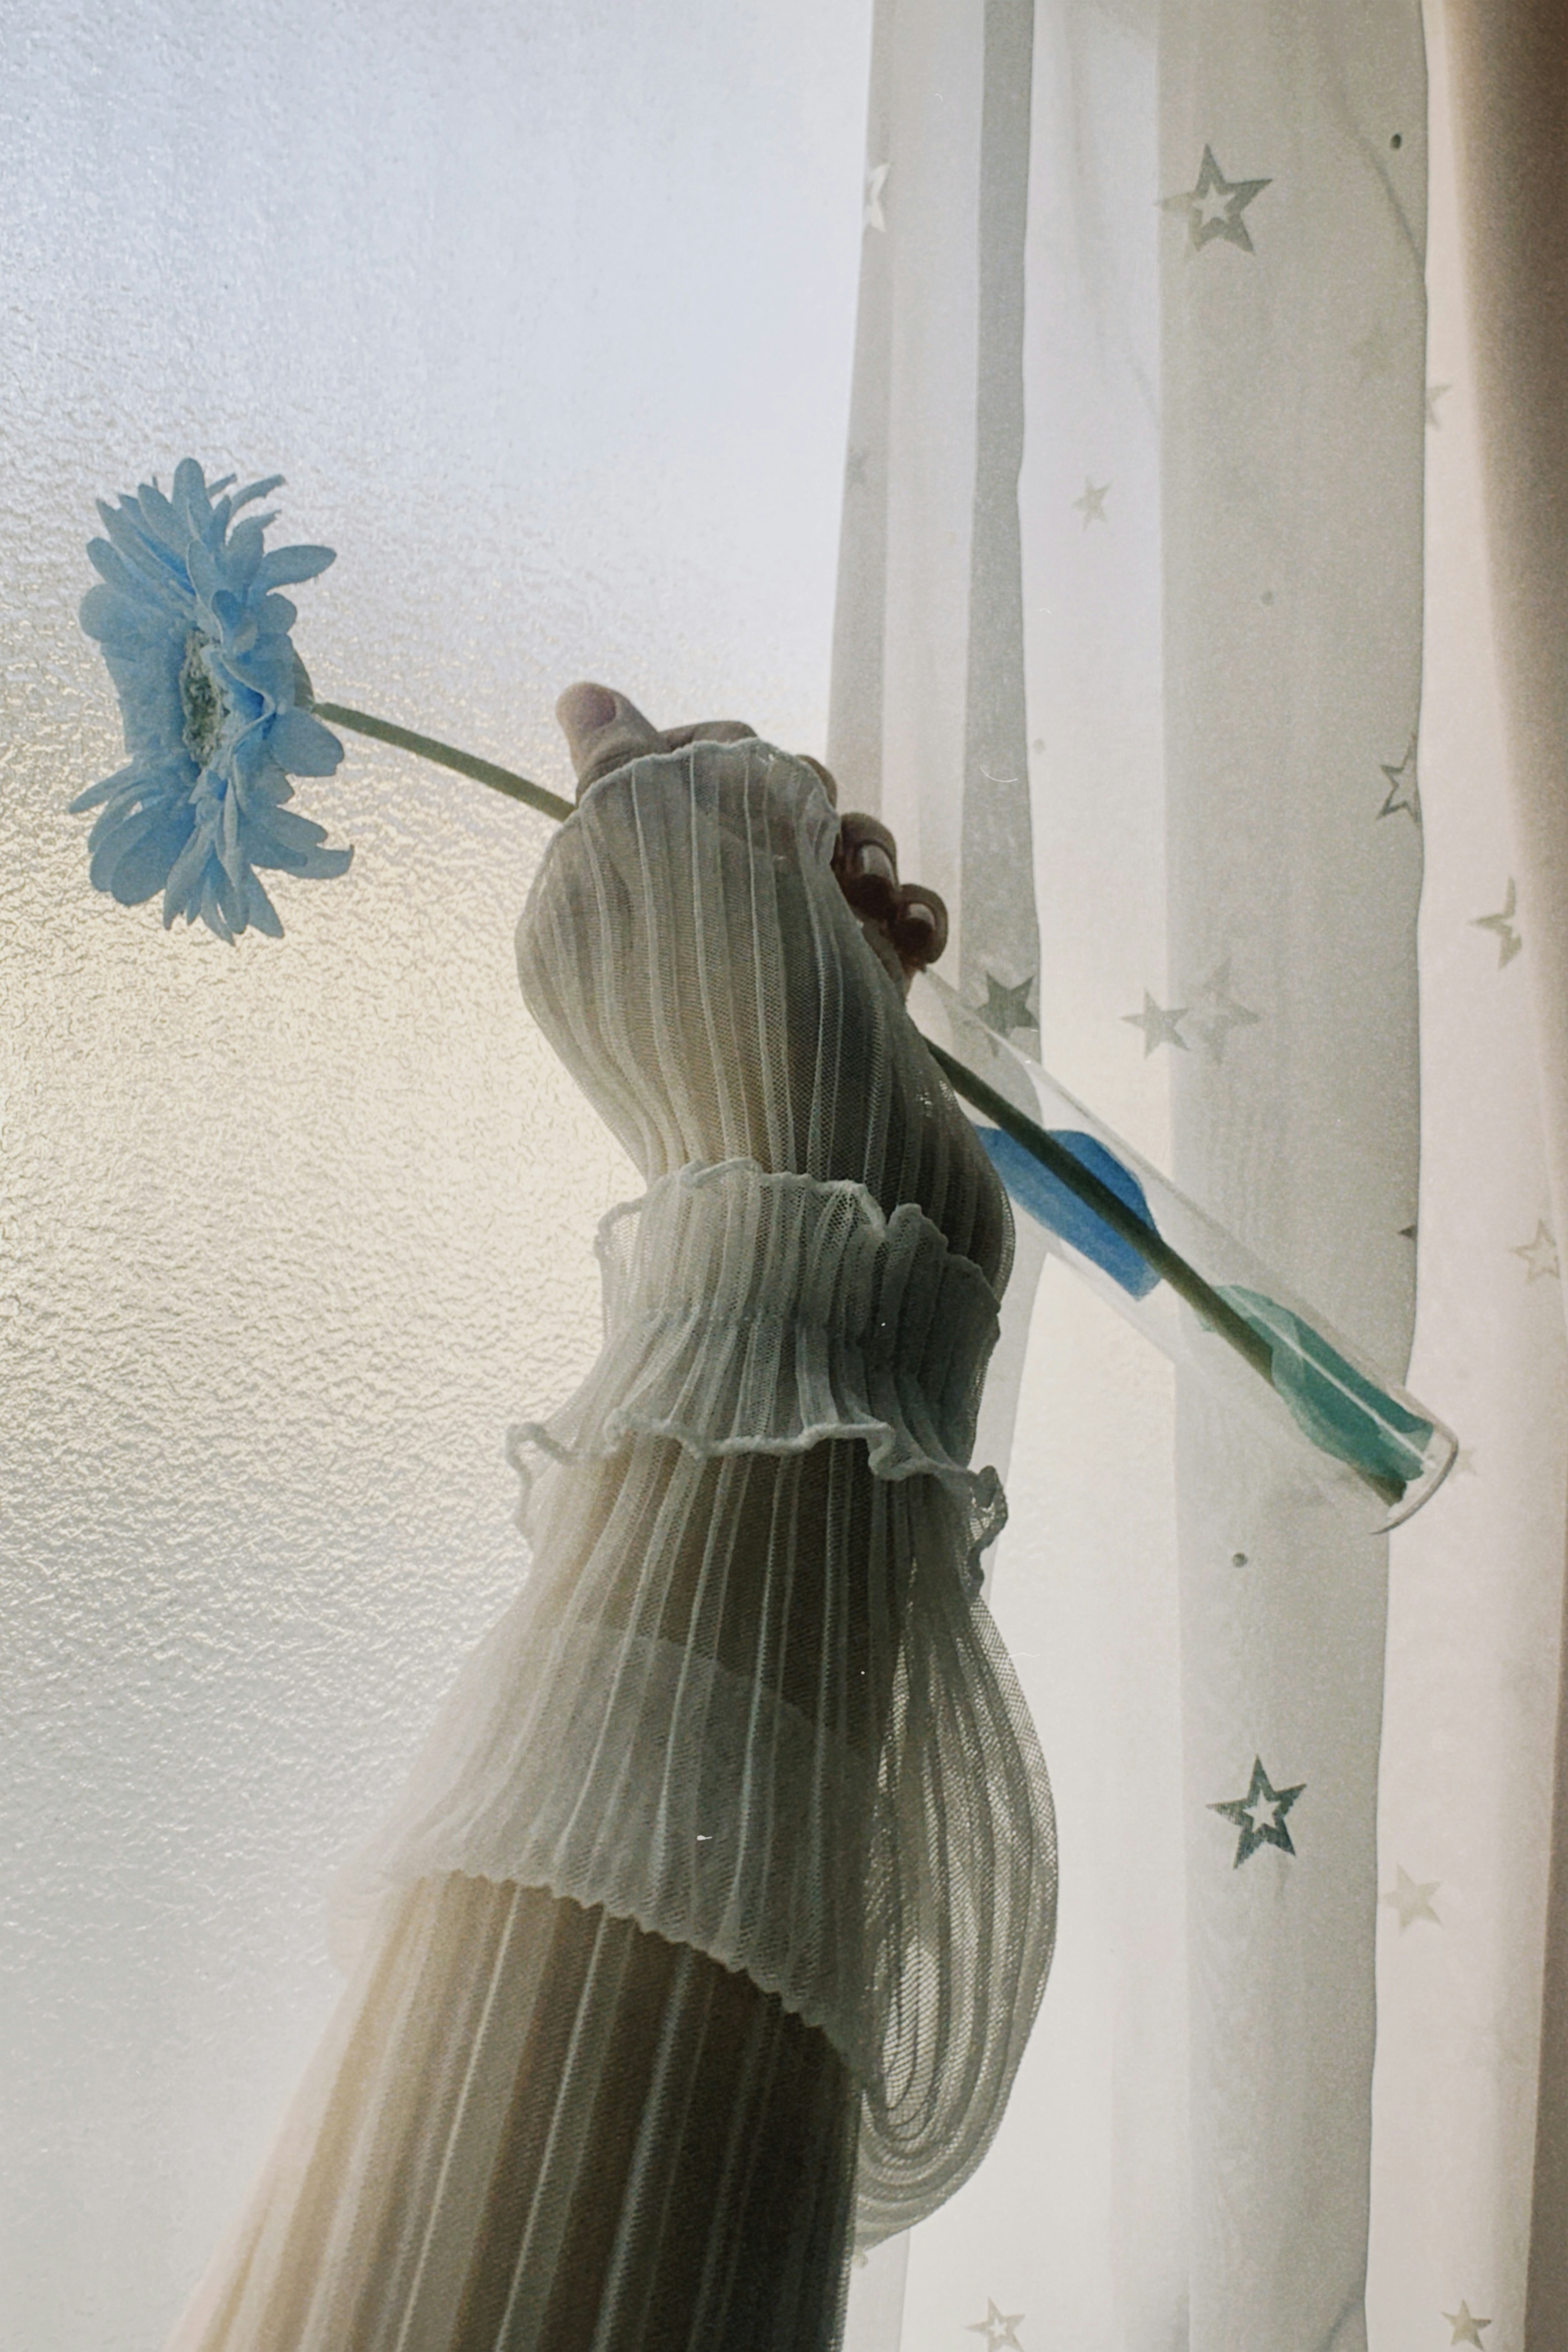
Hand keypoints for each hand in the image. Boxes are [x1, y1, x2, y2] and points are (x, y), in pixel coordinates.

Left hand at [555, 682, 947, 991]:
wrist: (834, 1177)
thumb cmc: (740, 1002)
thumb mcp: (660, 851)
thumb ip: (619, 770)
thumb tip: (582, 696)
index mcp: (590, 906)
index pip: (644, 778)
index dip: (708, 753)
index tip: (745, 773)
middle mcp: (668, 942)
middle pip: (742, 811)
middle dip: (798, 802)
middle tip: (819, 843)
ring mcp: (756, 980)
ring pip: (819, 861)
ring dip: (864, 851)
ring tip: (874, 898)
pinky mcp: (836, 1012)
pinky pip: (871, 930)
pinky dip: (900, 918)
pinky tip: (914, 942)